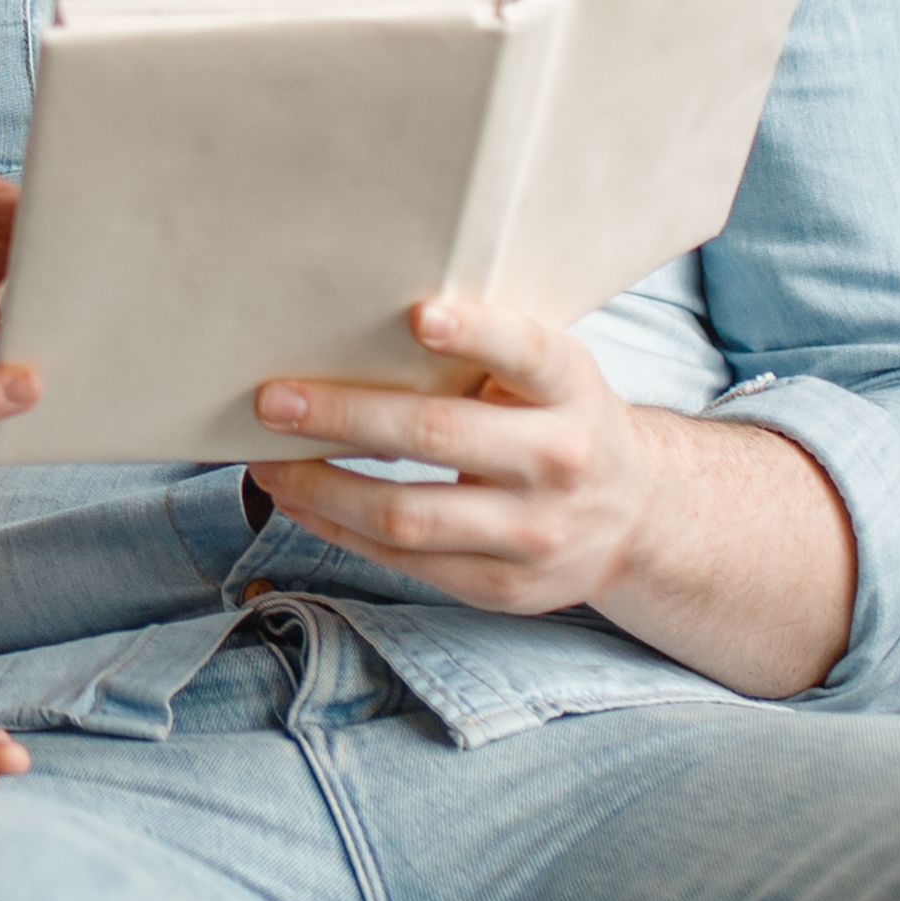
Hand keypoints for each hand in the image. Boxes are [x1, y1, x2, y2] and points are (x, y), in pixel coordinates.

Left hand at [243, 298, 854, 699]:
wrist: (634, 516)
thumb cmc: (559, 419)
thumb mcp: (550, 377)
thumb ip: (487, 354)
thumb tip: (357, 322)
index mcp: (572, 390)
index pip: (528, 353)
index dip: (476, 334)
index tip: (419, 314)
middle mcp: (560, 460)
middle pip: (440, 437)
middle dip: (346, 417)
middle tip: (273, 399)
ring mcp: (533, 533)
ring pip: (407, 515)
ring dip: (321, 487)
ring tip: (266, 461)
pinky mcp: (502, 586)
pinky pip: (402, 560)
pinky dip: (339, 528)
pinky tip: (300, 500)